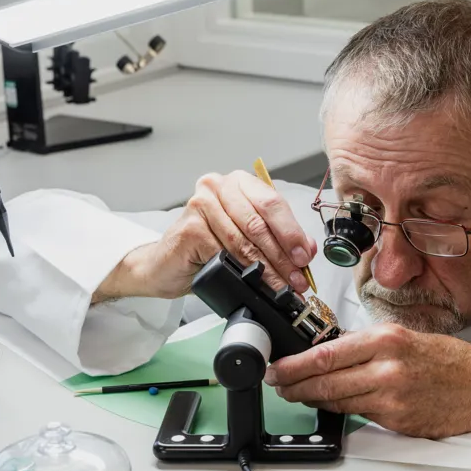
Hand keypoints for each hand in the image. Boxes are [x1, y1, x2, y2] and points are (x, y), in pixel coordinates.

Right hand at [94, 171, 316, 301]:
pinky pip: (225, 253)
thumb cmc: (204, 249)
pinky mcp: (190, 227)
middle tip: (297, 279)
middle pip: (260, 222)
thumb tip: (306, 248)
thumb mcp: (246, 240)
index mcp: (237, 183)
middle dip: (283, 255)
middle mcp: (218, 187)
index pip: (273, 203)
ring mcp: (201, 204)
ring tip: (282, 287)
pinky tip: (254, 283)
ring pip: (245, 241)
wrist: (164, 266)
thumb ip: (276, 238)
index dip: (292, 233)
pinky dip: (243, 272)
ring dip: (268, 269)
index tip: (304, 257)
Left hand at [266, 324, 470, 438]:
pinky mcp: (397, 421)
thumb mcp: (407, 337)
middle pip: (325, 382)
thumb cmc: (451, 361)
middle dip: (295, 385)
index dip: (295, 365)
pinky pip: (359, 417)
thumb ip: (369, 345)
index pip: (327, 354)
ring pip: (338, 402)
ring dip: (313, 400)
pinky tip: (332, 405)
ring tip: (298, 394)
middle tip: (278, 384)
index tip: (278, 367)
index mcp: (388, 339)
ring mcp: (392, 398)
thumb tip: (330, 353)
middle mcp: (388, 368)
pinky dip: (342, 410)